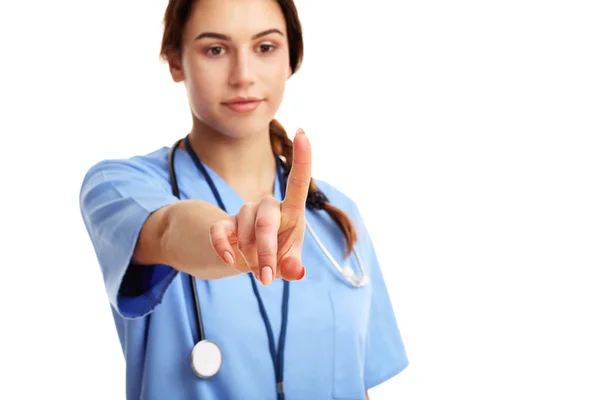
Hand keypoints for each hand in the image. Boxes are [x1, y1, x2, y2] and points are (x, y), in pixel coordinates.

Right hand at [208, 128, 310, 284]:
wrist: (244, 261)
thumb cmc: (275, 258)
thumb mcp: (286, 265)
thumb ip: (292, 267)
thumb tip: (296, 271)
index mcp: (292, 212)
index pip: (297, 182)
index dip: (302, 158)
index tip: (303, 133)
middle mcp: (269, 206)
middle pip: (267, 220)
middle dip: (267, 250)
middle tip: (267, 278)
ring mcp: (246, 213)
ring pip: (245, 227)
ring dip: (250, 253)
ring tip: (257, 271)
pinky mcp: (225, 224)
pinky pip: (220, 230)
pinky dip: (223, 246)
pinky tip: (228, 260)